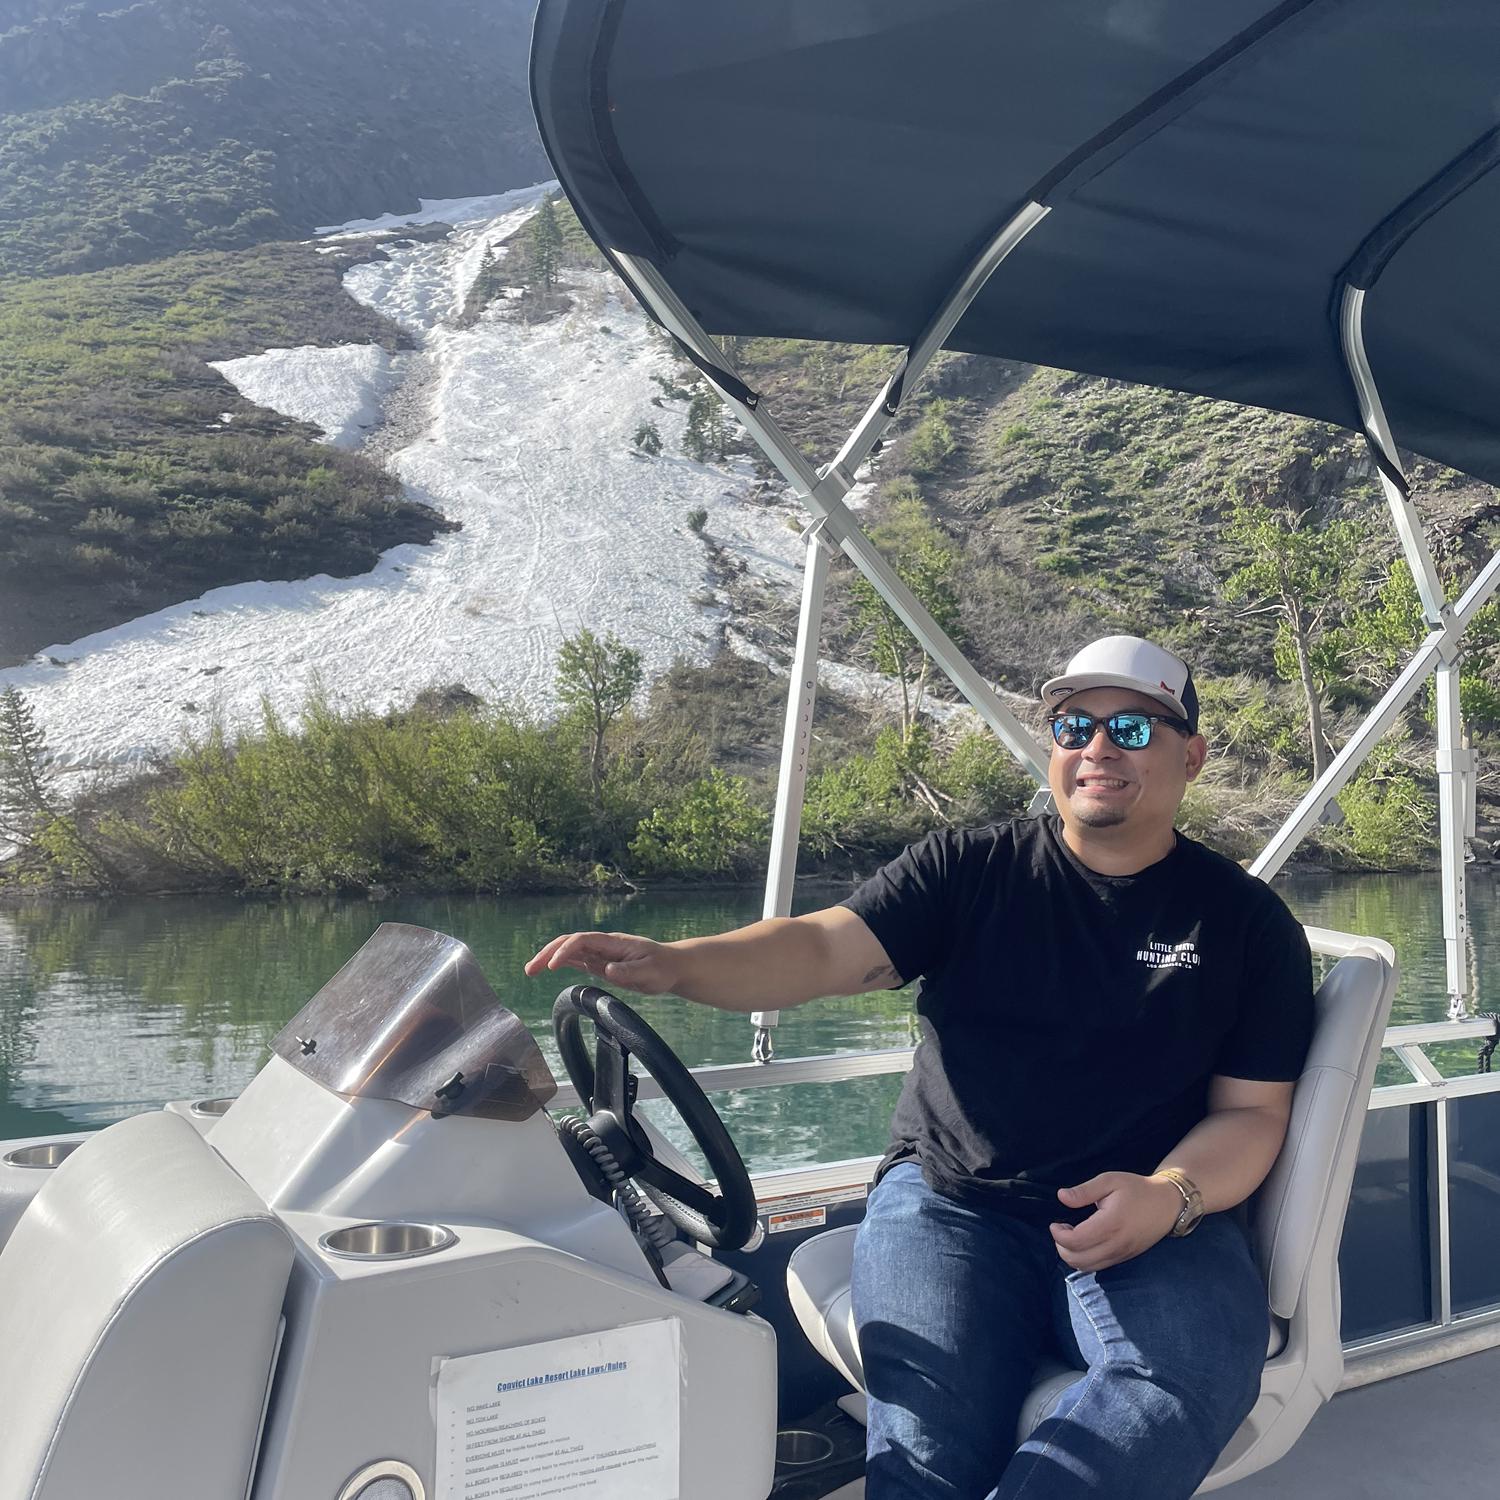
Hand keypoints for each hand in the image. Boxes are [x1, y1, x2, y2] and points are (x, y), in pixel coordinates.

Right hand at [525, 930, 680, 994]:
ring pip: (569, 951)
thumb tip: (607, 971)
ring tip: (530, 970)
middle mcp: (604, 946)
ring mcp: (601, 954)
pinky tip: (547, 968)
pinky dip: (560, 963)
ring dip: (549, 958)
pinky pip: (576, 960)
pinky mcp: (601, 964)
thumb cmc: (663, 968)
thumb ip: (629, 972)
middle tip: (530, 969)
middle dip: (548, 952)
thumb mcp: (650, 972)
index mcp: (614, 943)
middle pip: (570, 943)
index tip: (553, 967)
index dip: (565, 951)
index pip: (583, 941)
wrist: (672, 967)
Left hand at [1049, 1172, 1183, 1272]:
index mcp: (1110, 1224)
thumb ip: (1084, 1191)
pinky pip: (1099, 1267)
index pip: (1075, 1241)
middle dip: (1062, 1247)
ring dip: (1072, 1256)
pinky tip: (1084, 1243)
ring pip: (1088, 1267)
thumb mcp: (1109, 1180)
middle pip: (1078, 1260)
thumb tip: (1061, 1196)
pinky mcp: (1126, 1258)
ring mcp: (1122, 1254)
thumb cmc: (1137, 1189)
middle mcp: (1116, 1245)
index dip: (1058, 1235)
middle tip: (1060, 1229)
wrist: (1168, 1204)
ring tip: (1070, 1236)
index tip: (1055, 1222)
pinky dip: (1085, 1260)